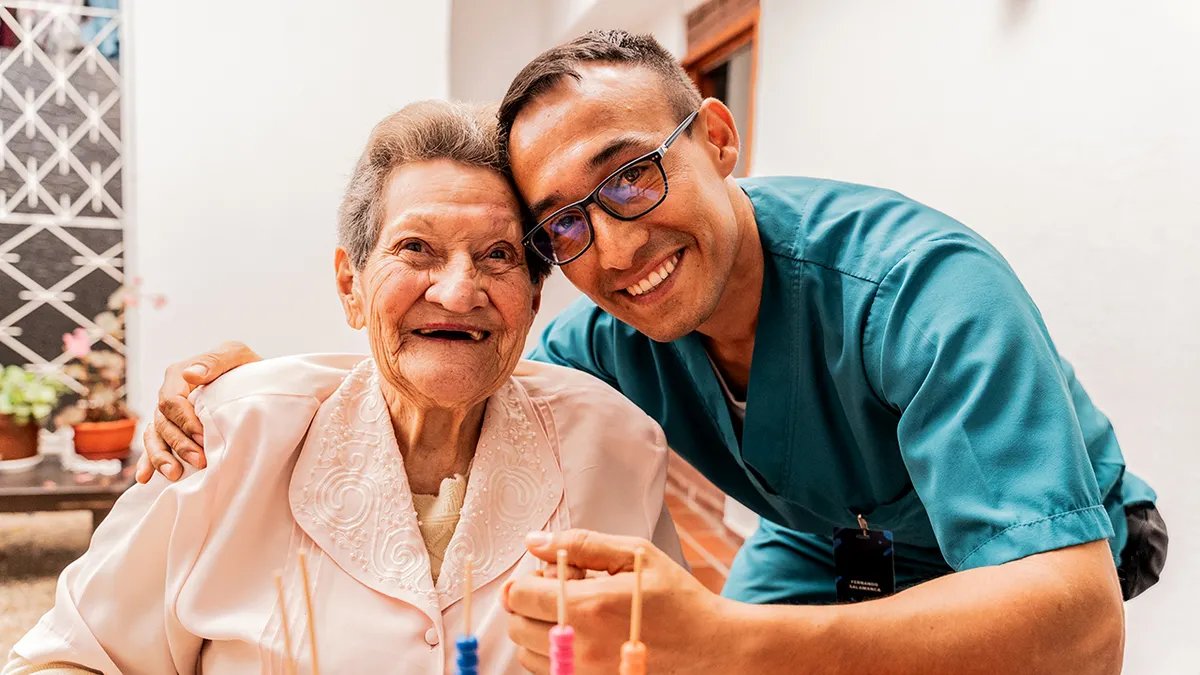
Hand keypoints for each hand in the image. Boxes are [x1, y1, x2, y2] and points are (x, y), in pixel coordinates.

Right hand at [136, 342, 259, 482]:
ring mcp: (168, 415)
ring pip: (155, 437)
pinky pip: (154, 445)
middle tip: (200, 461)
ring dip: (161, 457)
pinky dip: (148, 462)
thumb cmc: (245, 366)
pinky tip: (145, 478)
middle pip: (163, 423)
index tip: (204, 437)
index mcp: (179, 375)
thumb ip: (215, 361)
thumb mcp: (236, 355)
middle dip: (179, 444)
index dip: (185, 421)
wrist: (255, 381)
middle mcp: (168, 395)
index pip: (172, 401)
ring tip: (174, 474)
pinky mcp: (172, 430)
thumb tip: (190, 374)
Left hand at [505, 529, 733, 673]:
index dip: (529, 579)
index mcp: (589, 606)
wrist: (712, 650)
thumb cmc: (679, 601)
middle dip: (530, 605)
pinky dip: (556, 654)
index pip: (519, 595)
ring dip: (540, 632)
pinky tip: (586, 639)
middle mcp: (580, 646)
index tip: (554, 575)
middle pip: (516, 626)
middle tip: (565, 594)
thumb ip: (582, 544)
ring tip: (578, 618)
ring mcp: (583, 674)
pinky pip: (550, 672)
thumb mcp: (637, 556)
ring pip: (527, 654)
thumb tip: (534, 541)